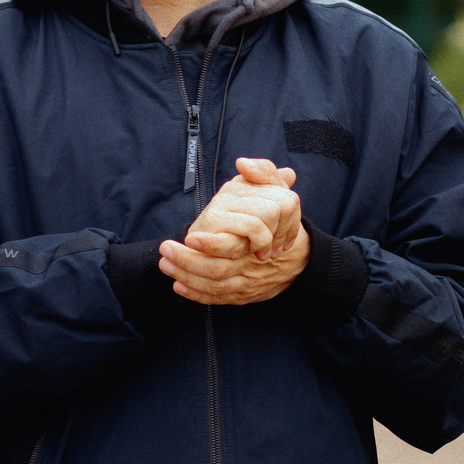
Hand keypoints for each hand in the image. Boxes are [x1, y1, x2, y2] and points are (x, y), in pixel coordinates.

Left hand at [160, 158, 309, 304]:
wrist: (298, 259)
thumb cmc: (282, 222)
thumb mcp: (280, 192)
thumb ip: (264, 174)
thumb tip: (243, 163)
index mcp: (261, 240)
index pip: (232, 248)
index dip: (210, 245)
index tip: (189, 236)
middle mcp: (253, 265)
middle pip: (218, 271)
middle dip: (187, 261)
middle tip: (165, 250)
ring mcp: (248, 283)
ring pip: (215, 287)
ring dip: (187, 276)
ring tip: (165, 264)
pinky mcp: (243, 295)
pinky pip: (218, 299)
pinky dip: (197, 295)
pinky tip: (178, 286)